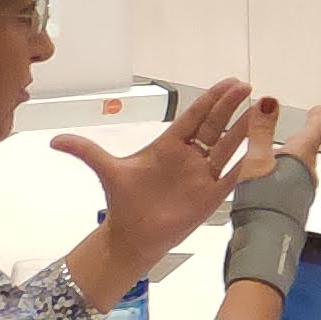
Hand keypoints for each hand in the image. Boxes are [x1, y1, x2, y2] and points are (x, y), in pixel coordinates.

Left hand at [56, 79, 280, 286]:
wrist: (132, 236)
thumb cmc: (124, 202)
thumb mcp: (107, 171)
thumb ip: (87, 151)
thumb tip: (54, 140)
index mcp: (169, 145)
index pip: (195, 117)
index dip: (212, 100)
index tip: (230, 83)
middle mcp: (191, 157)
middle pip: (216, 126)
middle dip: (232, 107)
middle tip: (248, 88)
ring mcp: (203, 175)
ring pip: (229, 147)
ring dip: (246, 130)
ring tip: (264, 110)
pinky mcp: (212, 196)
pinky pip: (234, 176)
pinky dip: (249, 163)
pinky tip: (265, 149)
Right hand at [218, 111, 320, 305]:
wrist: (266, 243)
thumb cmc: (262, 202)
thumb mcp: (256, 160)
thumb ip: (261, 131)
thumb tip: (269, 103)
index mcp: (300, 158)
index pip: (313, 131)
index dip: (316, 118)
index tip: (320, 109)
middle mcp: (306, 175)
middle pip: (311, 150)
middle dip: (312, 137)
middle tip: (316, 126)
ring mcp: (302, 193)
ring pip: (304, 168)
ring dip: (300, 156)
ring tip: (293, 150)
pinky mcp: (294, 207)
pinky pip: (296, 183)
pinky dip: (291, 173)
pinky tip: (280, 179)